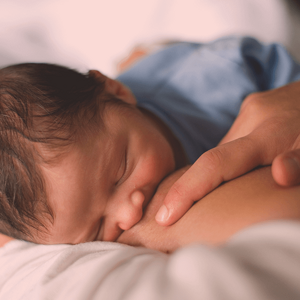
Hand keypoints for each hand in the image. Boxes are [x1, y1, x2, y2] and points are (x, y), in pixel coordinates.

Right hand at [155, 80, 299, 225]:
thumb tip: (281, 174)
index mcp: (270, 132)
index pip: (216, 164)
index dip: (187, 190)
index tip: (164, 216)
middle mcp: (252, 117)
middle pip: (214, 160)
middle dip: (197, 188)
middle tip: (181, 211)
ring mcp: (250, 109)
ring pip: (223, 150)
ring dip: (220, 173)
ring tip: (220, 189)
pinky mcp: (252, 106)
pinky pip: (232, 141)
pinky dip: (230, 160)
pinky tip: (238, 168)